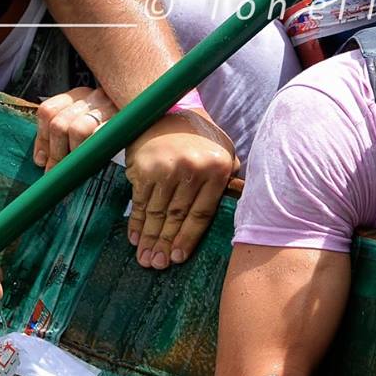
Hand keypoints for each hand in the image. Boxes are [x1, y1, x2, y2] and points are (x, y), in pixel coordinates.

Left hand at [32, 86, 115, 169]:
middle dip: (55, 152)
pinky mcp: (123, 120)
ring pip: (76, 129)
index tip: (42, 160)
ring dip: (72, 153)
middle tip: (56, 171)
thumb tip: (41, 160)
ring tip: (75, 167)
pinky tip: (91, 159)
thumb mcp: (87, 120)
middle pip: (59, 123)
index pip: (48, 111)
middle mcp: (92, 98)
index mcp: (79, 95)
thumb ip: (64, 133)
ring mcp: (109, 107)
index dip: (42, 138)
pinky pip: (100, 135)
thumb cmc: (116, 123)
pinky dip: (90, 149)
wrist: (154, 113)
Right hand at [126, 110, 237, 269]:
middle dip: (166, 244)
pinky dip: (136, 222)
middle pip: (177, 216)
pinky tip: (135, 238)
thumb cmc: (199, 138)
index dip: (188, 238)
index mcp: (216, 168)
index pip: (201, 213)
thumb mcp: (223, 152)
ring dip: (150, 239)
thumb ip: (228, 181)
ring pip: (157, 212)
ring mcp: (165, 167)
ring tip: (145, 259)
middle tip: (158, 266)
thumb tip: (240, 210)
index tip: (179, 258)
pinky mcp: (143, 167)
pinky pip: (140, 201)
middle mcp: (191, 168)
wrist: (165, 110)